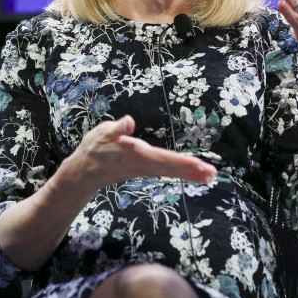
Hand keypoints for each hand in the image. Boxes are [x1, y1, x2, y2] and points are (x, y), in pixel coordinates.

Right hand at [66, 115, 216, 190]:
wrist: (85, 171)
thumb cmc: (95, 148)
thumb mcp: (103, 133)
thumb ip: (117, 129)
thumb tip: (129, 122)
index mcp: (137, 154)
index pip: (163, 158)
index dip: (181, 161)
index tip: (198, 164)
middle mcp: (144, 164)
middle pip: (172, 168)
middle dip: (192, 170)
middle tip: (212, 173)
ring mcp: (146, 169)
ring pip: (172, 171)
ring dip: (191, 173)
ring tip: (210, 176)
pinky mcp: (146, 169)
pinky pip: (167, 171)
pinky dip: (182, 172)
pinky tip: (194, 173)